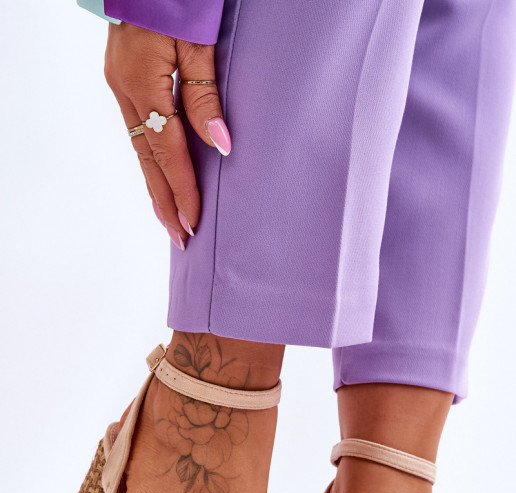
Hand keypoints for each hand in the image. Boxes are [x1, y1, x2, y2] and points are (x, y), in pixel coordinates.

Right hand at [104, 22, 230, 248]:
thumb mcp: (197, 40)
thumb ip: (206, 94)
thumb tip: (221, 144)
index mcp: (143, 82)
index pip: (167, 151)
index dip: (182, 189)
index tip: (193, 223)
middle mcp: (126, 91)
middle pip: (148, 160)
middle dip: (165, 202)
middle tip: (180, 238)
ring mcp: (121, 86)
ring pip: (140, 149)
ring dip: (157, 187)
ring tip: (171, 220)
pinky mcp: (124, 81)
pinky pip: (139, 132)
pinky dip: (152, 161)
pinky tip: (161, 178)